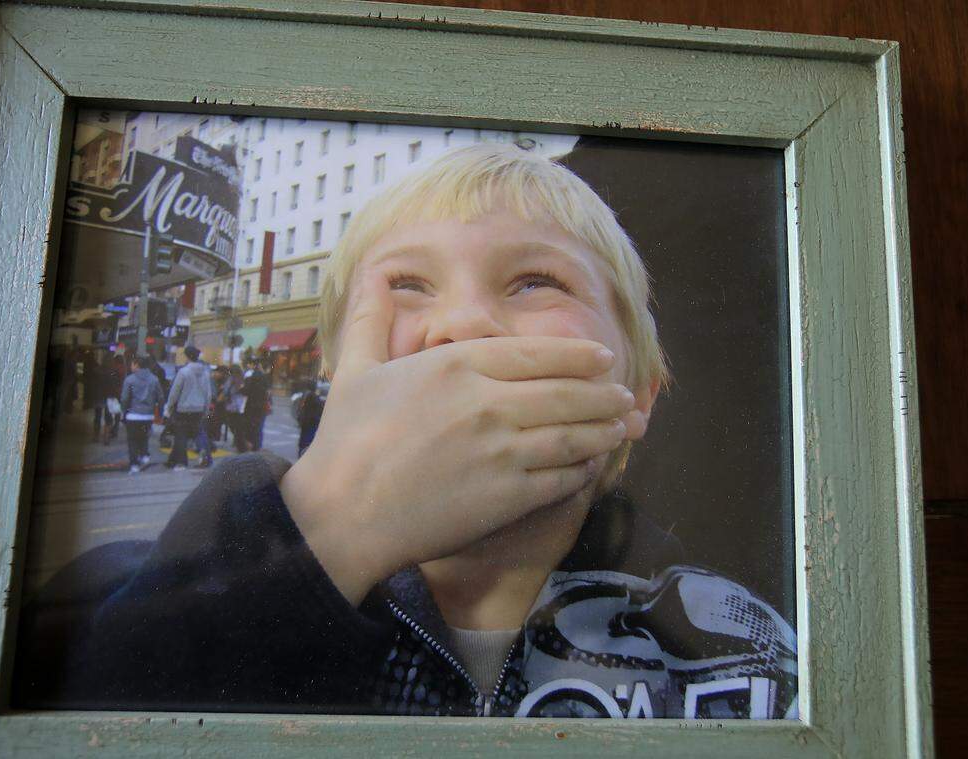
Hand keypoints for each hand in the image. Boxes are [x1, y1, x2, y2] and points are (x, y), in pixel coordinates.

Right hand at [280, 272, 636, 604]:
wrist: (344, 515)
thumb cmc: (346, 443)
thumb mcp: (356, 369)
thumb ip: (372, 318)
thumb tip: (375, 274)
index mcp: (457, 365)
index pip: (536, 353)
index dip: (577, 356)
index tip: (602, 358)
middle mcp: (488, 402)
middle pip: (565, 392)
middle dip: (602, 393)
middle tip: (624, 395)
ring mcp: (502, 451)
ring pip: (572, 434)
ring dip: (603, 430)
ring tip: (621, 427)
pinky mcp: (507, 497)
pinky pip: (560, 478)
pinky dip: (583, 470)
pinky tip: (592, 467)